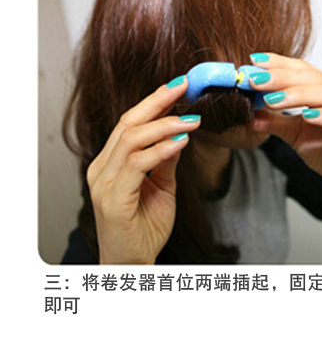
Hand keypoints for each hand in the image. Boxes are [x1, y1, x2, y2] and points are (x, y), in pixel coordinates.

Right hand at [86, 76, 199, 263]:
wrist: (133, 265)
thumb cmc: (144, 227)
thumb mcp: (162, 185)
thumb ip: (166, 159)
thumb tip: (181, 131)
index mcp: (109, 162)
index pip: (130, 122)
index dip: (155, 100)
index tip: (180, 84)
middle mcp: (101, 168)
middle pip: (128, 123)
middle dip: (158, 101)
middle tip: (184, 86)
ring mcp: (104, 183)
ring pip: (131, 139)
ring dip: (165, 125)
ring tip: (191, 119)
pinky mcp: (113, 199)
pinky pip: (136, 165)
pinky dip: (160, 150)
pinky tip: (181, 142)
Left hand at [248, 53, 321, 238]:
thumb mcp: (296, 135)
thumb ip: (275, 123)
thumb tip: (249, 114)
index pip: (300, 68)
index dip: (278, 63)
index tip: (253, 61)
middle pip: (311, 76)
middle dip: (281, 77)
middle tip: (256, 79)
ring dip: (299, 94)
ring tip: (274, 100)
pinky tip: (308, 116)